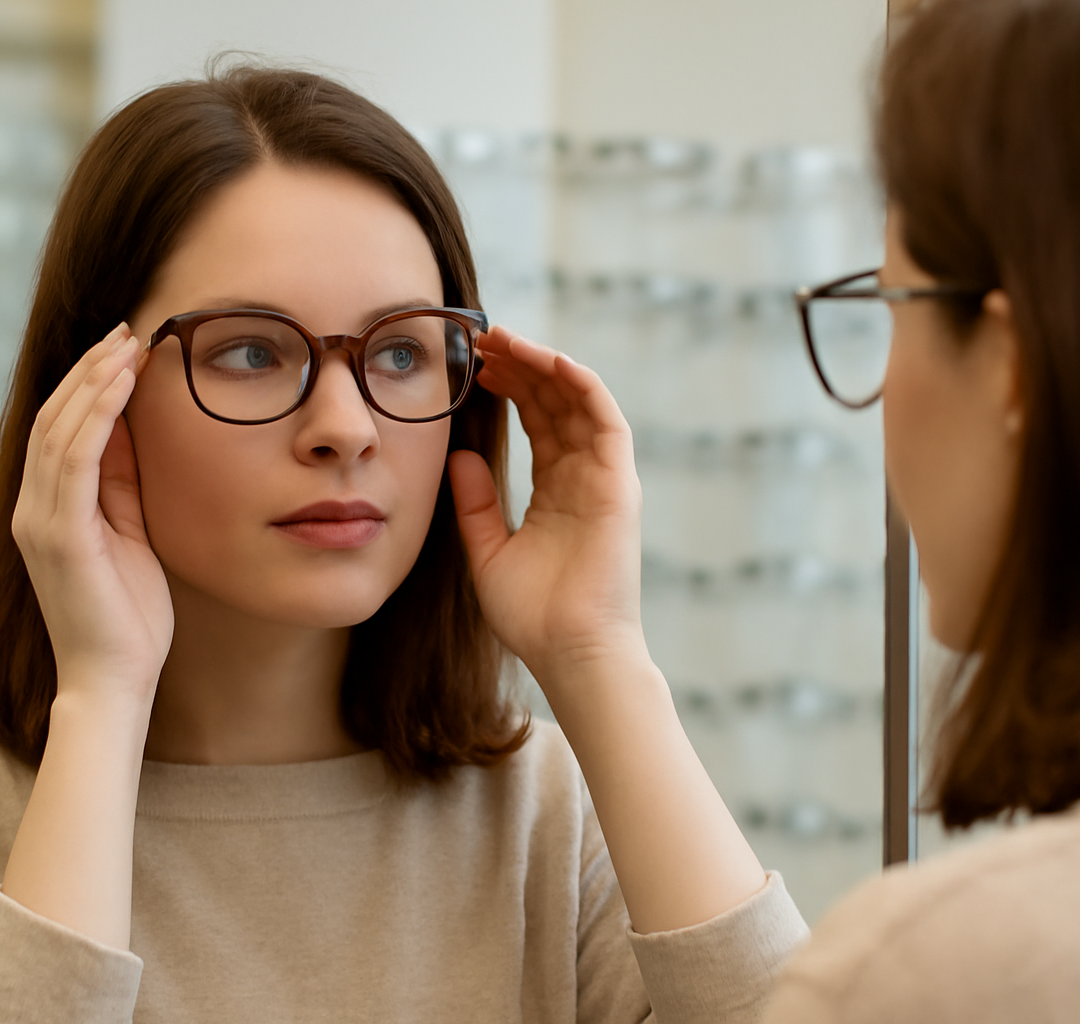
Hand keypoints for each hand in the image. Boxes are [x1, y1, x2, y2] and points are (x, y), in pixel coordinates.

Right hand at [10, 323, 173, 710]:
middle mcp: (33, 511)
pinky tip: (122, 384)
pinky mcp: (60, 535)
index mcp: (48, 512)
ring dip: (95, 381)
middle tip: (126, 330)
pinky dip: (98, 414)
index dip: (87, 386)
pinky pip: (74, 459)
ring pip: (58, 429)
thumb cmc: (129, 616)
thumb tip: (134, 430)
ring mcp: (41, 522)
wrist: (114, 680)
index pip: (58, 431)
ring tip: (128, 343)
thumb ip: (124, 485)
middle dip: (90, 370)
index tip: (123, 349)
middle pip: (52, 419)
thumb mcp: (131, 533)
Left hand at [449, 326, 645, 686]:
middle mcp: (584, 478)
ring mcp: (604, 478)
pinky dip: (580, 384)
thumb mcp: (487, 552)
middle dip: (522, 366)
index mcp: (557, 493)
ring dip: (543, 364)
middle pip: (556, 403)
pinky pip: (605, 420)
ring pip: (578, 401)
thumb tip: (460, 456)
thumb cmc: (533, 617)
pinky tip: (548, 360)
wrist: (570, 652)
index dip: (511, 388)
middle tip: (482, 339)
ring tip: (503, 339)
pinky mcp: (619, 484)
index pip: (538, 422)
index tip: (475, 365)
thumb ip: (475, 505)